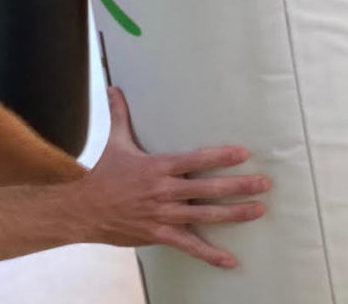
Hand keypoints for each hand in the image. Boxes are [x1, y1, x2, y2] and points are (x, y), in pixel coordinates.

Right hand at [76, 87, 269, 267]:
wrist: (83, 210)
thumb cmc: (104, 173)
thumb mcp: (115, 141)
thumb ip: (120, 114)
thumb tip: (114, 87)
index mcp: (159, 167)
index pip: (196, 160)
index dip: (221, 157)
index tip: (244, 153)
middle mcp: (164, 191)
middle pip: (208, 189)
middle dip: (239, 186)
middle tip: (264, 183)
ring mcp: (163, 215)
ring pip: (205, 216)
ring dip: (234, 214)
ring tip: (259, 209)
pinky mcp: (159, 235)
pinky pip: (189, 247)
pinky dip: (211, 255)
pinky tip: (231, 261)